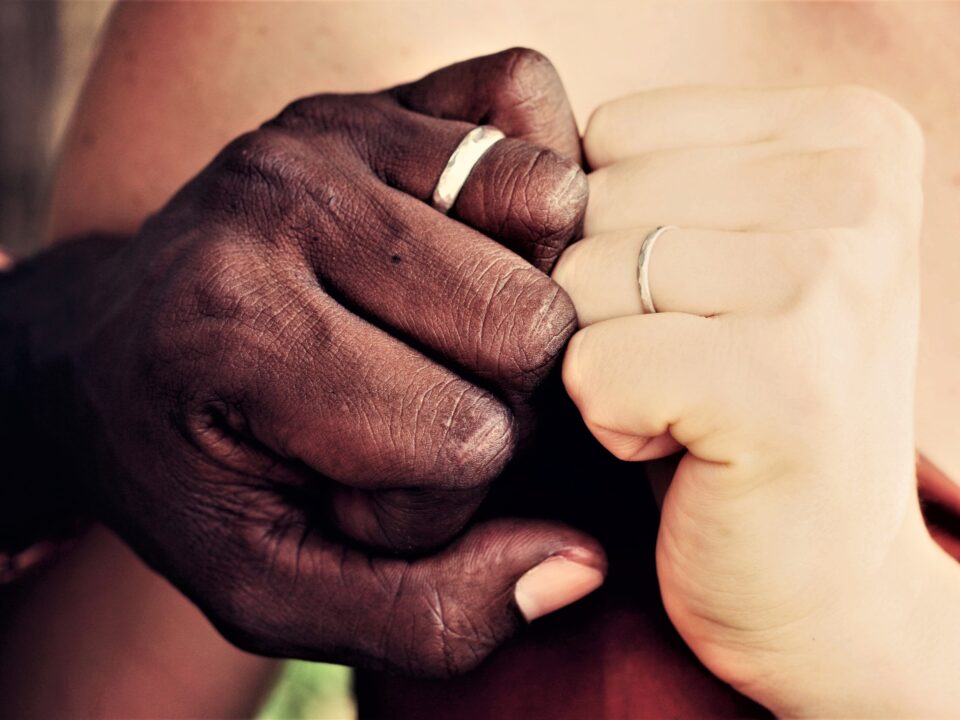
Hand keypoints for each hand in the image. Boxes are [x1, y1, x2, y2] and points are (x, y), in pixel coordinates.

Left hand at [0, 49, 604, 675]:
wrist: (112, 354)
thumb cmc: (197, 471)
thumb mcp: (275, 588)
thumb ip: (425, 615)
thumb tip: (579, 566)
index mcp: (238, 332)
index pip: (466, 443)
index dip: (435, 499)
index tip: (357, 487)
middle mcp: (283, 200)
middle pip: (531, 324)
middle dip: (492, 400)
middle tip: (407, 409)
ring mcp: (332, 128)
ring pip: (551, 212)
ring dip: (517, 295)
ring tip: (435, 333)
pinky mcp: (372, 92)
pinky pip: (525, 100)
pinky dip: (525, 187)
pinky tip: (464, 248)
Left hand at [554, 86, 956, 713]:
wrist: (823, 583)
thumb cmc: (736, 410)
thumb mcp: (707, 261)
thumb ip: (641, 182)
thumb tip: (514, 158)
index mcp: (849, 134)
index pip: (614, 133)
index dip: (611, 235)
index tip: (690, 306)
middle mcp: (860, 185)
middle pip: (589, 202)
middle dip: (601, 303)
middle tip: (688, 369)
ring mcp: (834, 278)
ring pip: (577, 281)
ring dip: (601, 361)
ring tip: (688, 405)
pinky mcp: (787, 381)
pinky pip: (589, 366)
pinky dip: (608, 422)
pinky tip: (684, 448)